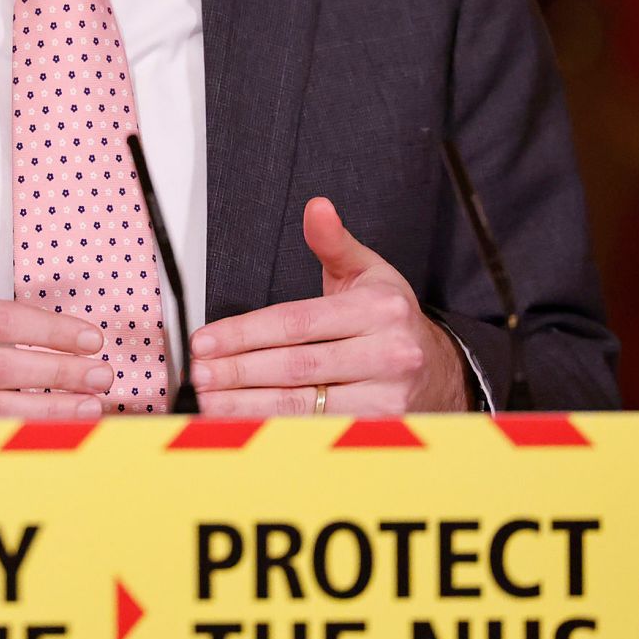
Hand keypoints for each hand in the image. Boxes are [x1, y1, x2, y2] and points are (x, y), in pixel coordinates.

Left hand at [187, 196, 470, 415]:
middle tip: (198, 373)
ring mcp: (386, 397)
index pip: (297, 323)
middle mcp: (387, 354)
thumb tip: (316, 207)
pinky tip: (243, 422)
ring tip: (209, 400)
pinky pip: (315, 431)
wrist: (440, 370)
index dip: (246, 332)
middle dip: (239, 371)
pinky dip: (273, 429)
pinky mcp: (380, 429)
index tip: (205, 341)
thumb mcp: (369, 272)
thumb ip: (334, 242)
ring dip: (248, 406)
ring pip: (303, 405)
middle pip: (296, 366)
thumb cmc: (391, 319)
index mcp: (379, 310)